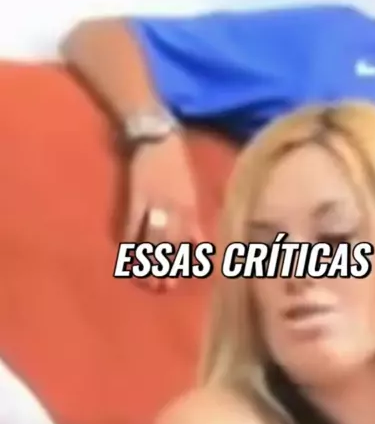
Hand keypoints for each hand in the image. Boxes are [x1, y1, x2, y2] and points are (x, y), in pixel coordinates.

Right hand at [125, 135, 203, 288]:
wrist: (158, 136)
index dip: (184, 262)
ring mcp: (155, 202)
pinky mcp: (136, 195)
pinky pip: (132, 222)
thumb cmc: (176, 163)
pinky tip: (126, 252)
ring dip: (150, 259)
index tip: (180, 280)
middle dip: (167, 266)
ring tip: (146, 278)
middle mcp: (176, 207)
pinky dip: (129, 238)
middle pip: (172, 243)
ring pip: (153, 237)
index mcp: (190, 207)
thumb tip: (199, 246)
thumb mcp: (191, 191)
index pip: (189, 241)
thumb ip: (193, 219)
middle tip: (162, 287)